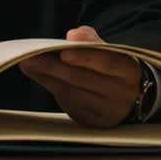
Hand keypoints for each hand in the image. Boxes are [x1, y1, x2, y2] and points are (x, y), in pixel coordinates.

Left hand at [18, 26, 141, 127]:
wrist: (131, 96)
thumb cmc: (114, 66)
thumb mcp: (110, 50)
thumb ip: (91, 40)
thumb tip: (72, 36)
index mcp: (128, 71)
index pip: (106, 61)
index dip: (84, 56)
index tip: (63, 51)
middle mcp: (121, 94)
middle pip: (82, 79)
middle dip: (53, 67)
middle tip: (30, 57)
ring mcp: (107, 111)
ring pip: (72, 94)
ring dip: (48, 78)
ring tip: (28, 64)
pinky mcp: (94, 123)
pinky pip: (70, 106)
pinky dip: (54, 90)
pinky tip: (43, 78)